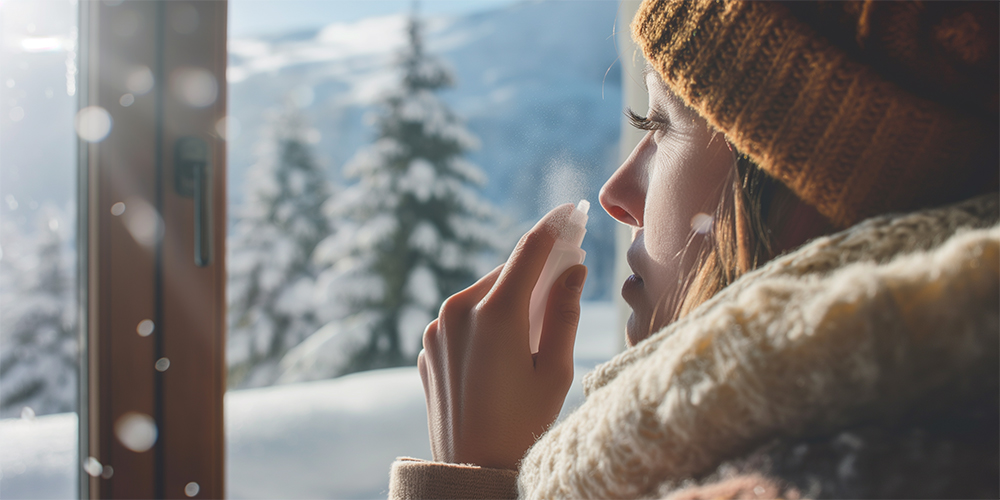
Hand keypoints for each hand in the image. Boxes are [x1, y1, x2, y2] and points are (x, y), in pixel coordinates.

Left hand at [418, 203, 587, 469]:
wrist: (469, 470)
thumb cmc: (522, 424)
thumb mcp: (556, 371)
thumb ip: (565, 313)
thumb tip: (574, 269)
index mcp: (496, 313)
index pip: (531, 249)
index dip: (555, 225)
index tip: (573, 208)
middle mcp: (459, 310)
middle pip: (506, 271)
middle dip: (536, 268)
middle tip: (566, 269)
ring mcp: (437, 327)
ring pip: (482, 293)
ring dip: (509, 295)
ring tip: (533, 324)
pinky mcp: (427, 345)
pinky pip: (462, 317)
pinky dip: (485, 319)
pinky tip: (502, 349)